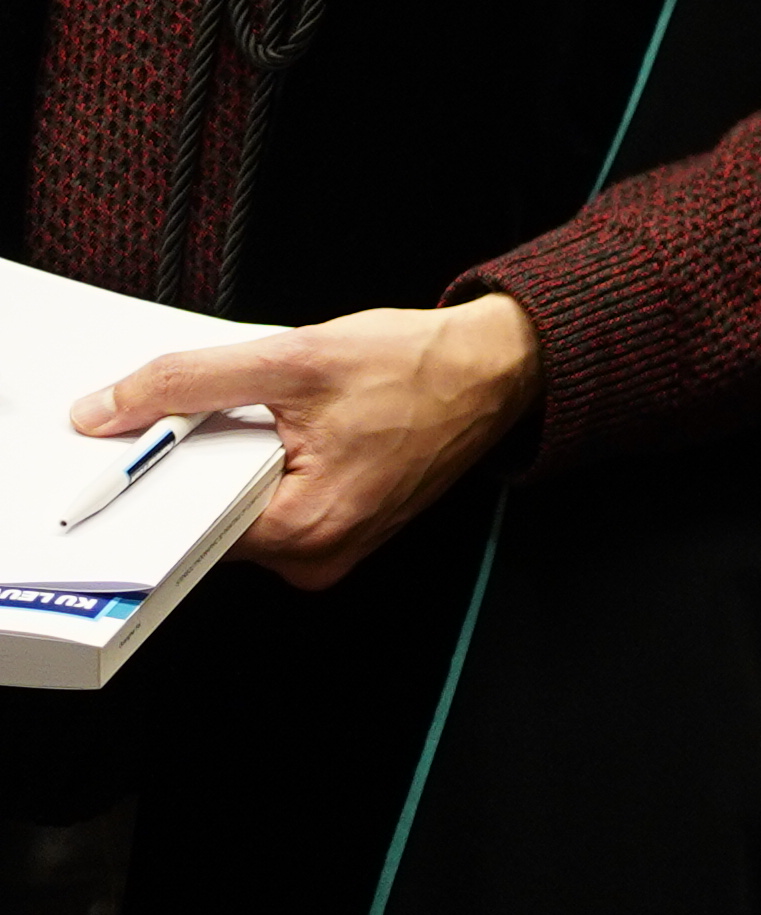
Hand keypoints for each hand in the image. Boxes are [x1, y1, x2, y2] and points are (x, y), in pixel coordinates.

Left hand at [78, 296, 540, 588]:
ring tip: (280, 412)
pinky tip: (298, 425)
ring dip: (238, 458)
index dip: (152, 473)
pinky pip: (276, 503)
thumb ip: (191, 381)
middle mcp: (317, 557)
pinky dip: (270, 463)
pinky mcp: (343, 527)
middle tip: (229, 408)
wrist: (498, 367)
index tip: (134, 439)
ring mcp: (333, 547)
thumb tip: (107, 410)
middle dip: (200, 459)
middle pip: (208, 516)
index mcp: (303, 530)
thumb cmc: (422, 368)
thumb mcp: (295, 357)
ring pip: (241, 507)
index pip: (182, 521)